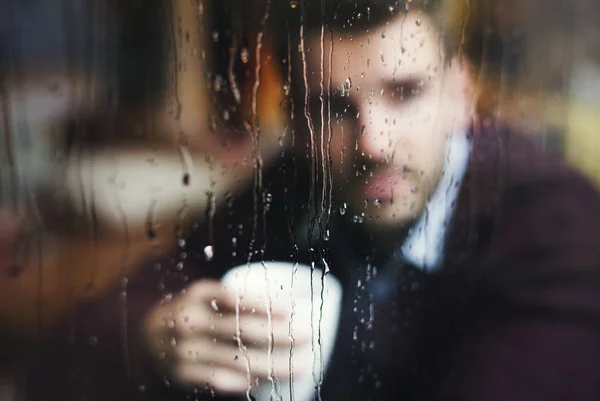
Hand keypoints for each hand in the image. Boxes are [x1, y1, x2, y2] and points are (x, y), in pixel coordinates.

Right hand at [143, 280, 311, 393]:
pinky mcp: (183, 373)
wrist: (146, 336)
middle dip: (278, 334)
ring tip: (297, 367)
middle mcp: (190, 321)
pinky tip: (264, 380)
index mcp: (198, 294)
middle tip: (306, 335)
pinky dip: (244, 380)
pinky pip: (220, 380)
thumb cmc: (190, 311)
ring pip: (237, 359)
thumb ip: (233, 300)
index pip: (236, 299)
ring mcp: (185, 349)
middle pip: (242, 329)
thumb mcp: (205, 295)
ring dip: (272, 364)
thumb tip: (282, 310)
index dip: (265, 304)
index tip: (290, 309)